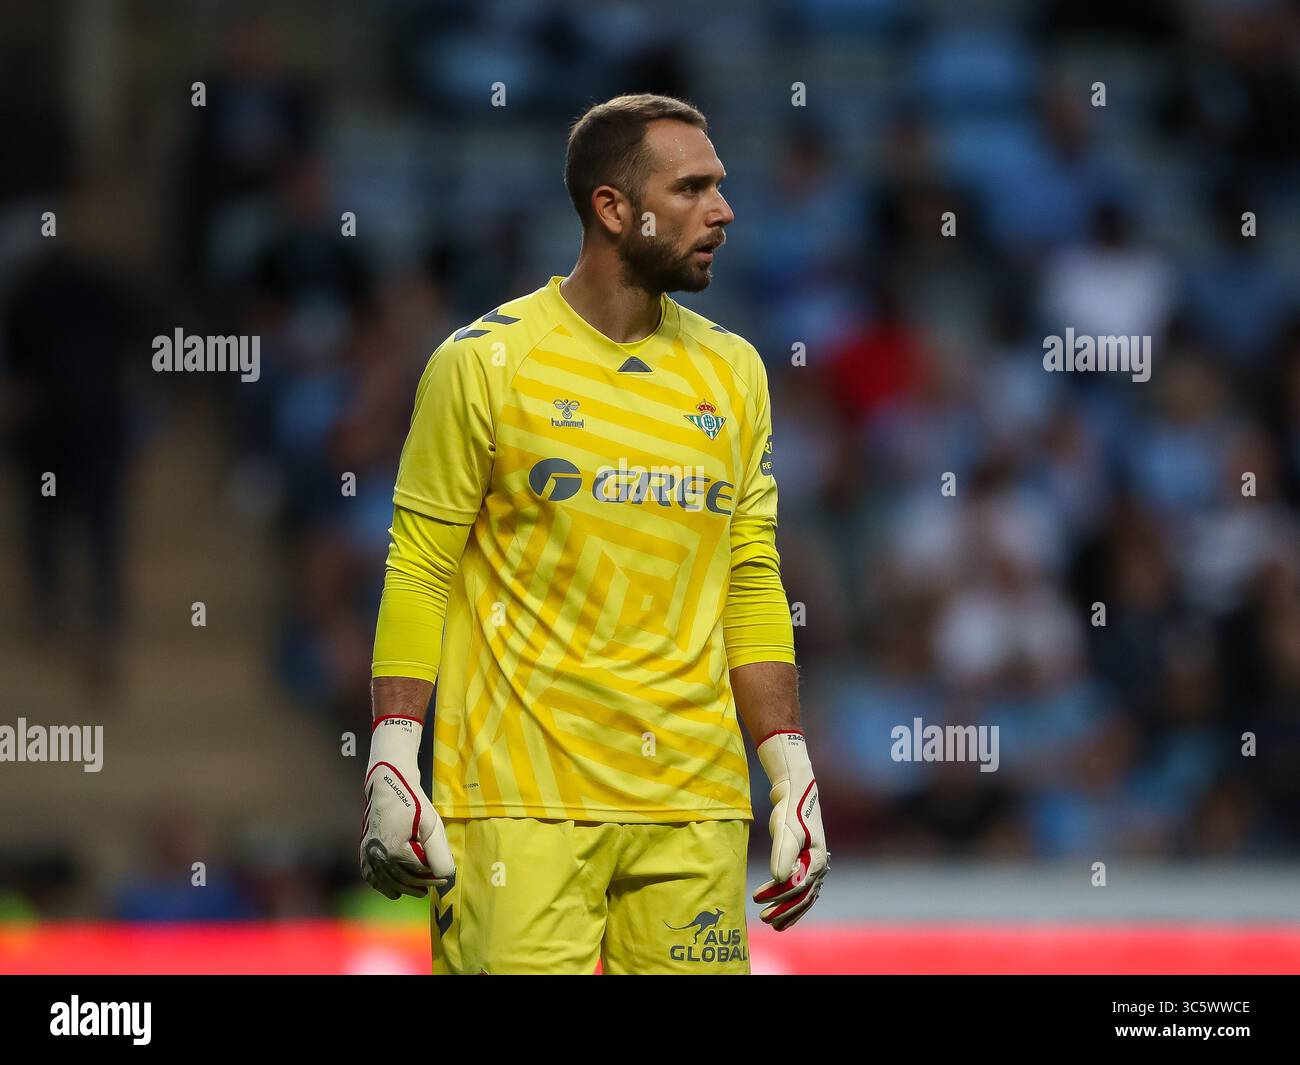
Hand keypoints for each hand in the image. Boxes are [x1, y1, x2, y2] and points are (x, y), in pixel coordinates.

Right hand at [359, 715, 455, 898]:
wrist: (387, 785)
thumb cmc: (412, 802)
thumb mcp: (432, 825)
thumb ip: (439, 852)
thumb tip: (446, 875)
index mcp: (395, 851)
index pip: (420, 874)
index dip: (435, 877)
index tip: (445, 876)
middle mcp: (378, 857)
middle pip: (405, 881)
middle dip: (423, 884)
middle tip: (438, 883)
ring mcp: (368, 856)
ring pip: (389, 883)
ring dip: (406, 889)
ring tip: (421, 890)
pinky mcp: (363, 853)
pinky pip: (373, 879)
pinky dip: (384, 886)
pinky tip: (397, 890)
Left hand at [753, 730, 827, 929]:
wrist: (796, 795)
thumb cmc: (791, 811)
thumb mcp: (785, 830)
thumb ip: (782, 854)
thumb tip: (778, 879)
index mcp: (816, 860)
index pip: (797, 885)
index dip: (777, 895)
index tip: (757, 899)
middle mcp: (819, 867)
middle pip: (802, 896)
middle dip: (784, 910)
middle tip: (764, 918)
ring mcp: (814, 867)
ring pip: (804, 897)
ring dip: (789, 912)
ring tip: (773, 924)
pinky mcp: (806, 865)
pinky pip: (803, 892)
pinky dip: (793, 905)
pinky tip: (784, 917)